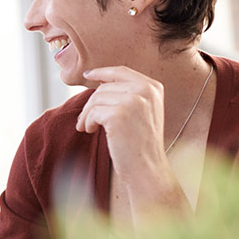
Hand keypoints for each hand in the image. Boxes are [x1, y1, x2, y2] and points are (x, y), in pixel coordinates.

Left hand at [77, 66, 166, 182]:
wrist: (147, 166)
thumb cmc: (140, 142)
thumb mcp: (142, 111)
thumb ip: (128, 93)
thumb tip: (99, 82)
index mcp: (152, 87)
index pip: (120, 71)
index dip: (101, 72)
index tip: (88, 75)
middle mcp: (145, 90)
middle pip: (103, 87)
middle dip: (91, 104)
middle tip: (85, 120)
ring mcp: (133, 101)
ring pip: (95, 99)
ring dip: (86, 115)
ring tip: (88, 127)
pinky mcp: (119, 115)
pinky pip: (92, 112)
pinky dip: (87, 122)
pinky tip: (90, 130)